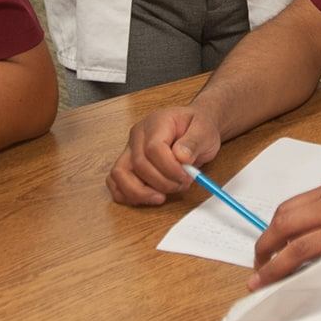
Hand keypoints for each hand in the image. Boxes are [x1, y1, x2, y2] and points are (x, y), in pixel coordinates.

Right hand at [106, 107, 223, 205]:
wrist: (194, 126)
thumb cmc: (197, 127)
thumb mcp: (205, 130)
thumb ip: (194, 142)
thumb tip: (181, 157)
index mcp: (156, 122)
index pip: (153, 148)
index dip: (170, 168)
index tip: (187, 177)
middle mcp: (138, 135)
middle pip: (139, 164)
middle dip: (162, 183)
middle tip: (182, 184)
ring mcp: (130, 149)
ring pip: (120, 174)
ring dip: (141, 192)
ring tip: (162, 196)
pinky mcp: (128, 163)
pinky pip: (115, 182)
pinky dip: (127, 194)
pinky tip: (147, 197)